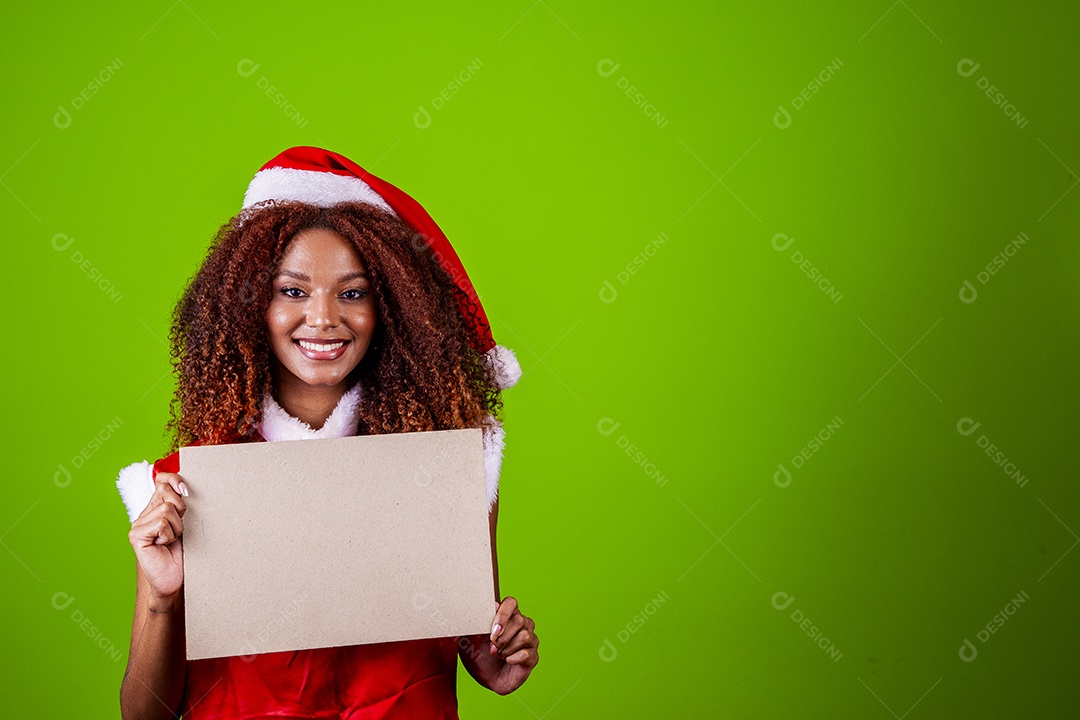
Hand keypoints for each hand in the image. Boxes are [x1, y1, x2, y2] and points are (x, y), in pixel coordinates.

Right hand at [128, 471, 188, 601]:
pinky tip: (163, 545)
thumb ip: (180, 506)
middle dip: (180, 510)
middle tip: (178, 529)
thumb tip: (183, 487)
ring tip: (171, 540)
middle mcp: (144, 514)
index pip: (161, 481)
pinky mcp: (136, 536)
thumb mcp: (184, 524)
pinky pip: (160, 524)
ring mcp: (137, 525)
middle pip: (166, 492)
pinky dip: (169, 535)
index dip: (173, 479)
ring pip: (166, 509)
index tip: (185, 490)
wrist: (174, 580)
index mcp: (155, 509)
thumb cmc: (181, 553)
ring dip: (176, 527)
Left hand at [462, 595, 538, 694]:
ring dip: (507, 648)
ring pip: (525, 636)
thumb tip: (488, 605)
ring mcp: (530, 640)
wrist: (484, 678)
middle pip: (519, 620)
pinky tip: (508, 661)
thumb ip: (478, 620)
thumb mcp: (472, 636)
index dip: (503, 615)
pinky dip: (513, 659)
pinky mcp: (533, 657)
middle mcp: (522, 625)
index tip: (493, 631)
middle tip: (492, 647)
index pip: (511, 603)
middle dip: (502, 637)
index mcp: (507, 616)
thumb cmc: (479, 655)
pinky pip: (527, 653)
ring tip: (499, 654)